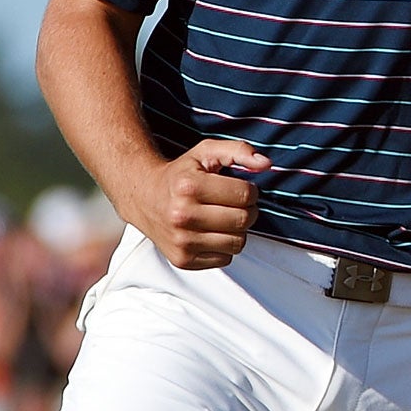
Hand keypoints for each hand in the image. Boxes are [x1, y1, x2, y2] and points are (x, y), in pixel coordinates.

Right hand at [128, 139, 270, 268]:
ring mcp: (181, 241)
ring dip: (237, 231)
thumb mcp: (206, 152)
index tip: (240, 189)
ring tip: (223, 218)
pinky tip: (211, 233)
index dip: (250, 190)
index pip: (245, 194)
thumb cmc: (180, 175)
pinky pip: (225, 259)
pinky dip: (224, 247)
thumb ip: (238, 150)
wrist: (144, 198)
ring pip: (238, 243)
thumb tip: (266, 164)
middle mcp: (182, 215)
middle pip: (243, 220)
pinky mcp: (183, 260)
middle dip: (247, 210)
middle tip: (235, 204)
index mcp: (189, 186)